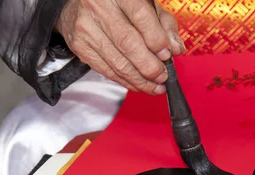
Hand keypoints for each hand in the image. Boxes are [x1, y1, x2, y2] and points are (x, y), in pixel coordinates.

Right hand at [55, 0, 185, 94]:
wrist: (78, 4)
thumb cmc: (116, 3)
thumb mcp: (144, 4)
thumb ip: (163, 24)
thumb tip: (175, 48)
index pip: (141, 17)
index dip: (156, 40)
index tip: (167, 55)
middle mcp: (99, 6)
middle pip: (128, 43)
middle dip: (149, 66)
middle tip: (162, 77)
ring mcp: (86, 27)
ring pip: (117, 61)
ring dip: (139, 79)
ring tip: (154, 87)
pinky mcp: (80, 46)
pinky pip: (106, 70)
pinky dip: (125, 81)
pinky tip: (137, 84)